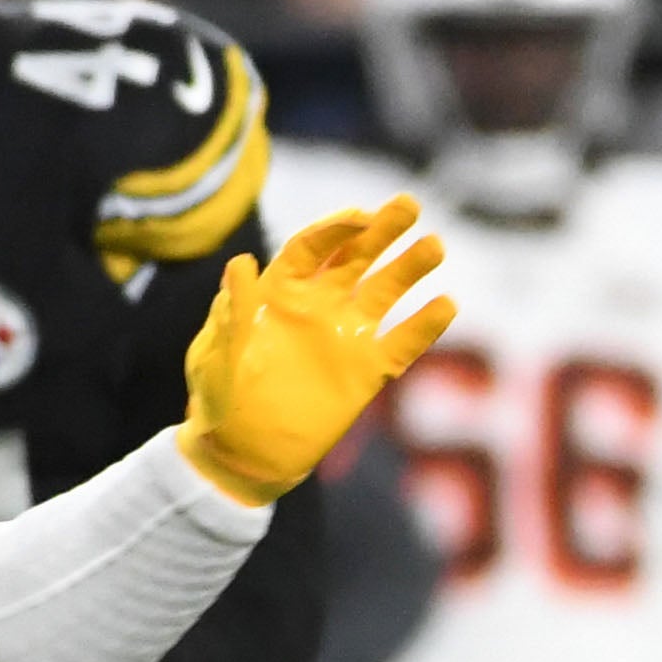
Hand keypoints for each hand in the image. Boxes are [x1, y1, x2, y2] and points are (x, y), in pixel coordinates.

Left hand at [176, 197, 458, 503]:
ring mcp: (345, 337)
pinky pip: (402, 345)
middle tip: (409, 205)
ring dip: (410, 267)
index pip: (312, 247)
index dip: (336, 228)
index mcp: (278, 292)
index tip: (361, 215)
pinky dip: (424, 326)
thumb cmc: (219, 404)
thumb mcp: (215, 360)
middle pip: (355, 256)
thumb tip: (240, 262)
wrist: (243, 456)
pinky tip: (446, 305)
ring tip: (434, 247)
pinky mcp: (367, 373)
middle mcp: (318, 306)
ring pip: (385, 292)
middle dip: (382, 229)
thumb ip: (231, 315)